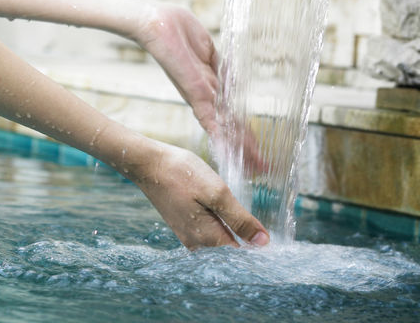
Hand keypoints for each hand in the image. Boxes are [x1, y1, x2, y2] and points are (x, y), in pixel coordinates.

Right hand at [124, 140, 269, 249]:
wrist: (148, 164)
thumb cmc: (182, 173)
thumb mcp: (216, 192)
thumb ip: (239, 218)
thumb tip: (263, 242)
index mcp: (208, 237)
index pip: (241, 256)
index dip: (258, 249)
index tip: (272, 238)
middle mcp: (197, 243)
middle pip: (230, 252)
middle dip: (247, 243)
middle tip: (264, 229)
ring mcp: (188, 235)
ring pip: (219, 244)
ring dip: (234, 235)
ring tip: (249, 222)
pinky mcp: (183, 225)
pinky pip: (208, 235)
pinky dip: (221, 229)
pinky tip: (226, 217)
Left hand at [134, 3, 266, 174]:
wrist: (154, 22)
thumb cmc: (174, 28)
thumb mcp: (207, 49)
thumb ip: (219, 65)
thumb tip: (231, 74)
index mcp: (208, 84)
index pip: (231, 113)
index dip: (244, 131)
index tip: (257, 149)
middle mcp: (204, 94)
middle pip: (230, 125)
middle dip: (245, 147)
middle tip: (260, 168)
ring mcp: (199, 94)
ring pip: (224, 126)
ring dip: (239, 147)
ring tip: (253, 167)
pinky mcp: (193, 91)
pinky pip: (209, 116)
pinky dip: (220, 135)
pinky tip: (230, 151)